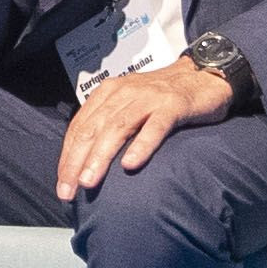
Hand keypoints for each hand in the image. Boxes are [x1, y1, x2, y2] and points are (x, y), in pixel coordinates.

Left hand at [55, 56, 235, 200]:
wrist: (204, 76)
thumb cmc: (163, 97)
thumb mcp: (130, 105)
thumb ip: (110, 125)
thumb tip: (86, 161)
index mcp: (108, 93)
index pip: (79, 127)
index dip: (67, 157)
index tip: (62, 185)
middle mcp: (124, 92)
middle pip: (93, 129)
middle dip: (76, 162)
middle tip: (68, 191)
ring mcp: (148, 98)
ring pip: (117, 127)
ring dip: (100, 156)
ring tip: (89, 181)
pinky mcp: (173, 105)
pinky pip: (155, 127)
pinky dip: (141, 145)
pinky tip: (131, 164)